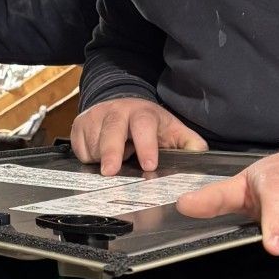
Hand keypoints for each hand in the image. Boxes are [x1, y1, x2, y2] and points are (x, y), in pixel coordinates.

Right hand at [71, 98, 207, 174]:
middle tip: (110, 173)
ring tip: (115, 161)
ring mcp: (95, 117)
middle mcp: (117, 111)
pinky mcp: (78, 125)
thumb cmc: (148, 125)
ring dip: (101, 159)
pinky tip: (100, 156)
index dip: (146, 144)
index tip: (149, 165)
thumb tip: (201, 154)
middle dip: (111, 152)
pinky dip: (88, 158)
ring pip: (93, 143)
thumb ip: (188, 143)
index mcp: (143, 113)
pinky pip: (79, 149)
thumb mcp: (171, 130)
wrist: (120, 106)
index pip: (144, 125)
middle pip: (112, 130)